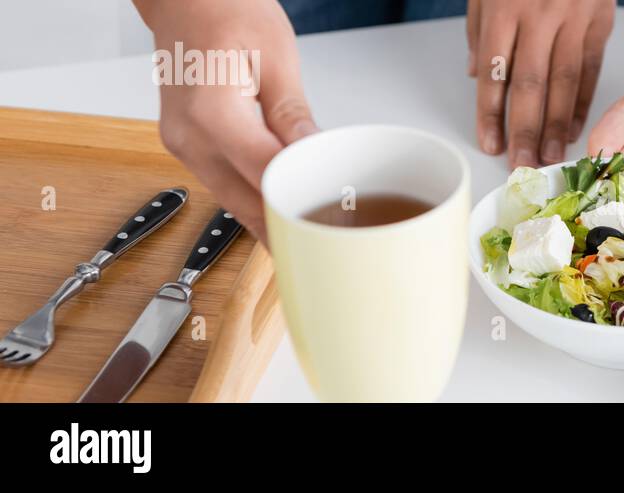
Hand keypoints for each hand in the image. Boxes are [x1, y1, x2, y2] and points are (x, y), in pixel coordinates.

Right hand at [135, 0, 316, 241]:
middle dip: (288, 225)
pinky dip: (255, 195)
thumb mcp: (277, 60)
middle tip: (331, 241)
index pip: (267, 176)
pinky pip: (224, 184)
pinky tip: (285, 203)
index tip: (335, 218)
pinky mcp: (185, 146)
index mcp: (211, 115)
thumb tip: (317, 159)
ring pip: (233, 201)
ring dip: (271, 215)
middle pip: (246, 203)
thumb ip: (294, 118)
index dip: (302, 202)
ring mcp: (181, 145)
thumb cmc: (226, 11)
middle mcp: (188, 138)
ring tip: (314, 228)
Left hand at [468, 0, 614, 167]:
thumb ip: (479, 25)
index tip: (491, 143)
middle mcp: (540, 16)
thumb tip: (476, 72)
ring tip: (549, 157)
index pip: (494, 73)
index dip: (490, 114)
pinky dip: (582, 103)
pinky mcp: (600, 21)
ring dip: (556, 126)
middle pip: (530, 85)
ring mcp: (574, 19)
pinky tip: (573, 128)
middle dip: (525, 131)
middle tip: (522, 164)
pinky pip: (590, 68)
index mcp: (504, 8)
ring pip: (564, 82)